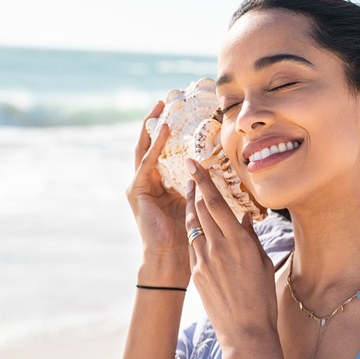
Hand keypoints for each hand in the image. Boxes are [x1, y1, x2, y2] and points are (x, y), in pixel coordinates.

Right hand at [126, 102, 189, 283]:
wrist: (173, 258)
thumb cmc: (190, 236)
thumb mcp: (198, 205)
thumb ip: (203, 189)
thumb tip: (223, 176)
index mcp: (164, 184)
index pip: (166, 151)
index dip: (172, 132)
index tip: (183, 112)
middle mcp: (150, 182)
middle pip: (151, 145)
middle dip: (157, 122)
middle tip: (165, 100)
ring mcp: (140, 185)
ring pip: (145, 149)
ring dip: (152, 127)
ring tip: (161, 108)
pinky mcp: (136, 190)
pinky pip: (147, 162)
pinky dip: (154, 145)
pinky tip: (163, 131)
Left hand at [184, 158, 277, 343]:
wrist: (244, 331)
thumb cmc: (261, 297)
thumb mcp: (262, 262)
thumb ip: (251, 237)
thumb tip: (245, 217)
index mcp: (238, 242)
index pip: (216, 203)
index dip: (203, 181)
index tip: (193, 163)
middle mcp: (217, 247)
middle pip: (201, 209)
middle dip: (195, 189)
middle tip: (191, 172)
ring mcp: (203, 260)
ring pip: (193, 225)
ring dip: (192, 208)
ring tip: (191, 195)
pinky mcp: (196, 273)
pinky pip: (193, 245)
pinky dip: (195, 232)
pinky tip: (198, 228)